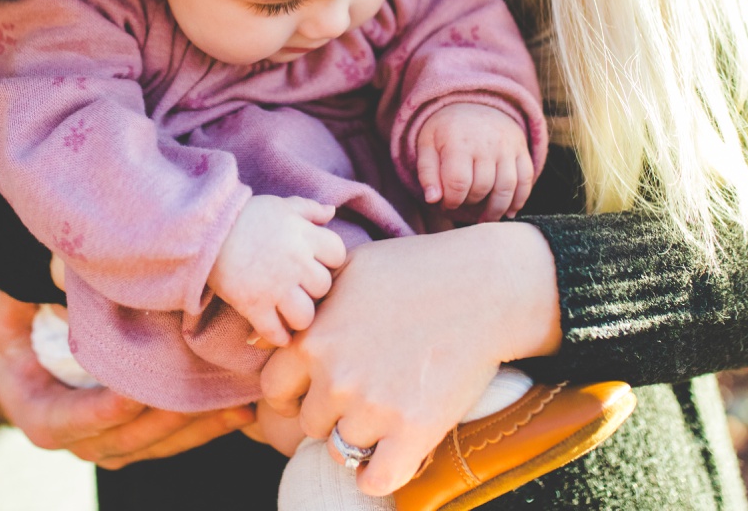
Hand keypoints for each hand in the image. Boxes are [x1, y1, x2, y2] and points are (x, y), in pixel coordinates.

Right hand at [0, 290, 252, 467]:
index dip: (101, 412)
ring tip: (233, 403)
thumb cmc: (20, 329)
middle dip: (165, 418)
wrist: (28, 362)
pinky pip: (172, 441)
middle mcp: (77, 438)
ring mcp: (110, 443)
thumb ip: (28, 293)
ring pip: (155, 445)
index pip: (71, 421)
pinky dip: (205, 428)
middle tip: (201, 393)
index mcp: (39, 413)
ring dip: (195, 428)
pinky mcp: (138, 437)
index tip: (131, 393)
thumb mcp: (11, 309)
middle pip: (124, 439)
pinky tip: (240, 410)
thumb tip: (55, 262)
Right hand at [208, 195, 347, 347]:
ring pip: (305, 316)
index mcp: (304, 235)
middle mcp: (295, 262)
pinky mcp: (253, 306)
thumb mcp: (280, 205)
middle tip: (300, 288)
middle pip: (323, 287)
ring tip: (290, 313)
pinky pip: (275, 332)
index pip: (337, 255)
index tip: (316, 262)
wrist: (206, 231)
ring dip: (299, 317)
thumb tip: (331, 212)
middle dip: (313, 289)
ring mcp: (275, 287)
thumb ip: (309, 209)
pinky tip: (278, 332)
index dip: (329, 260)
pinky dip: (278, 337)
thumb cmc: (245, 216)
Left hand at [260, 224, 560, 495]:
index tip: (312, 392)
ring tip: (384, 416)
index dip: (293, 393)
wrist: (484, 287)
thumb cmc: (417, 269)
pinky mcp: (414, 431)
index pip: (274, 389)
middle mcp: (335, 377)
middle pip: (310, 423)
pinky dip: (379, 474)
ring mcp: (373, 407)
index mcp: (312, 339)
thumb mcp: (349, 270)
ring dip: (358, 439)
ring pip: (341, 450)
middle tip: (364, 395)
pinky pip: (376, 479)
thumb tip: (262, 335)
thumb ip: (308, 304)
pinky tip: (391, 455)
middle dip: (332, 413)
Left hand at [416, 103, 534, 219]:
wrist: (473, 103)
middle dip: (470, 204)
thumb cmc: (445, 131)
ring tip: (484, 220)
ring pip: (507, 187)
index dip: (451, 201)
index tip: (445, 203)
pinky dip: (520, 199)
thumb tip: (433, 199)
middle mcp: (486, 143)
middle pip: (482, 187)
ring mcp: (507, 146)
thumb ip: (427, 172)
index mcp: (459, 141)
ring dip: (496, 210)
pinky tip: (509, 212)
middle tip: (462, 206)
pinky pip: (526, 179)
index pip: (458, 183)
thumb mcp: (427, 145)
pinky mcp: (521, 150)